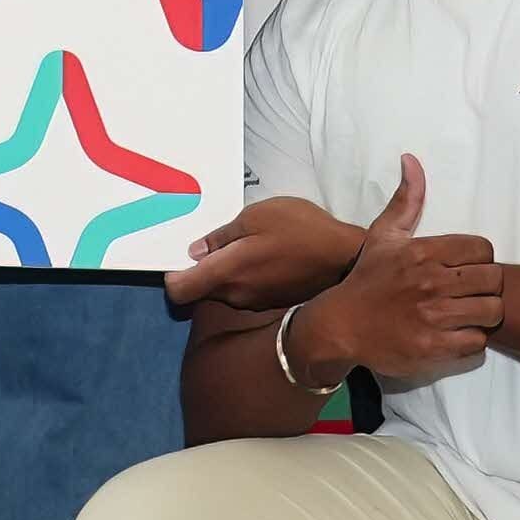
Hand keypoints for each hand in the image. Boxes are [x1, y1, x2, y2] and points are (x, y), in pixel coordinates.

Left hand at [162, 194, 360, 313]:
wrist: (346, 257)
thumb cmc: (299, 230)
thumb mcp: (255, 217)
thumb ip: (222, 237)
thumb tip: (196, 253)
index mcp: (226, 274)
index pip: (178, 291)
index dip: (173, 275)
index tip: (181, 258)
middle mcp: (235, 296)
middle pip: (202, 289)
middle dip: (203, 269)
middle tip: (219, 240)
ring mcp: (254, 303)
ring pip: (225, 290)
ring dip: (227, 271)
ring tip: (247, 243)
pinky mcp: (272, 302)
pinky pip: (246, 291)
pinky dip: (247, 276)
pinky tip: (264, 255)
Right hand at [312, 156, 500, 383]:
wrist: (339, 325)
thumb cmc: (367, 279)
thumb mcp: (383, 235)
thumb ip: (406, 199)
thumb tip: (412, 158)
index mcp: (423, 252)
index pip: (483, 249)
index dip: (479, 259)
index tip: (464, 269)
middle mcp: (431, 282)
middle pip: (493, 280)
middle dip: (485, 286)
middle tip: (468, 293)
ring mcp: (433, 317)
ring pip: (491, 311)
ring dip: (483, 314)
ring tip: (466, 314)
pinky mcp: (434, 347)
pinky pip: (477, 342)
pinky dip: (471, 339)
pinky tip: (455, 334)